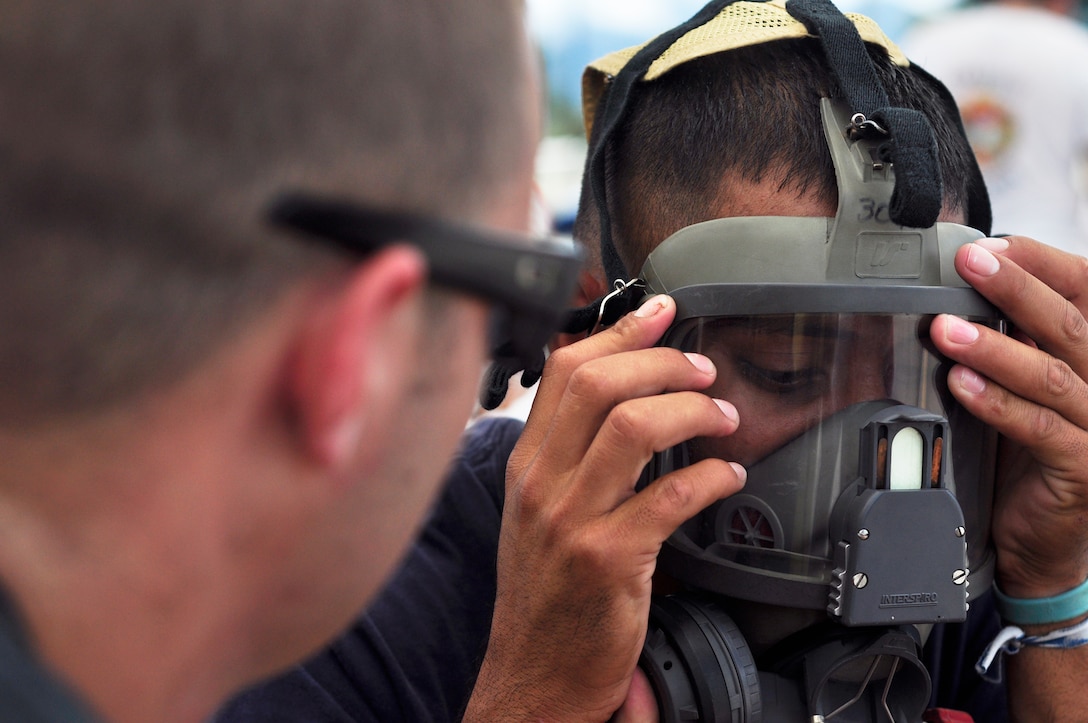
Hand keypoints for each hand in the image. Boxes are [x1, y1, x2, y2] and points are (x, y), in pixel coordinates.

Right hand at [464, 294, 744, 721]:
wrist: (534, 674)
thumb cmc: (545, 593)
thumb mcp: (537, 512)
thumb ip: (567, 455)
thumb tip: (617, 400)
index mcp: (526, 465)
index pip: (565, 371)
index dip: (619, 332)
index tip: (659, 311)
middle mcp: (543, 484)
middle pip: (601, 385)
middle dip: (663, 362)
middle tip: (702, 369)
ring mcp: (573, 521)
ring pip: (636, 427)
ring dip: (693, 411)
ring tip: (721, 417)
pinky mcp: (610, 560)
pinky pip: (673, 496)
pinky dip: (713, 476)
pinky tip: (729, 476)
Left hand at [929, 236, 1087, 598]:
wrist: (1044, 539)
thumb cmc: (1028, 454)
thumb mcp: (1025, 387)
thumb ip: (1012, 341)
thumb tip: (959, 287)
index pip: (1084, 293)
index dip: (1043, 264)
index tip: (995, 243)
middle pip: (1069, 324)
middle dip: (1016, 287)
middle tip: (969, 261)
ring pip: (1051, 375)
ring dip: (994, 347)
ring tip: (945, 328)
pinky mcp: (1080, 467)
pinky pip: (1037, 428)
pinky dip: (996, 403)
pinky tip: (959, 384)